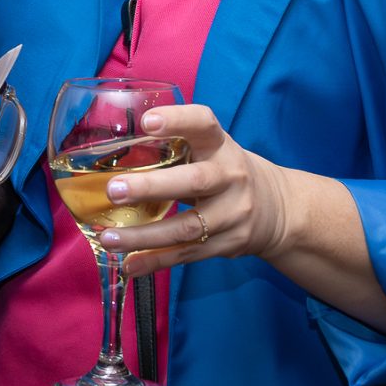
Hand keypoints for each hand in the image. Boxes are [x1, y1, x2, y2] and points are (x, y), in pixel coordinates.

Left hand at [91, 104, 300, 281]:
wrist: (277, 209)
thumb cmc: (225, 172)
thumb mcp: (211, 151)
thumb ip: (173, 150)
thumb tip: (108, 158)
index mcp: (221, 145)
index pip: (203, 124)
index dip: (177, 120)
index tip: (146, 122)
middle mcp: (230, 176)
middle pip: (194, 181)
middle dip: (151, 187)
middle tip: (113, 190)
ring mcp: (233, 213)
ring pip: (187, 227)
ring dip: (144, 236)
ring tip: (109, 238)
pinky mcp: (229, 243)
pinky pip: (188, 254)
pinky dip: (156, 262)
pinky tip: (129, 266)